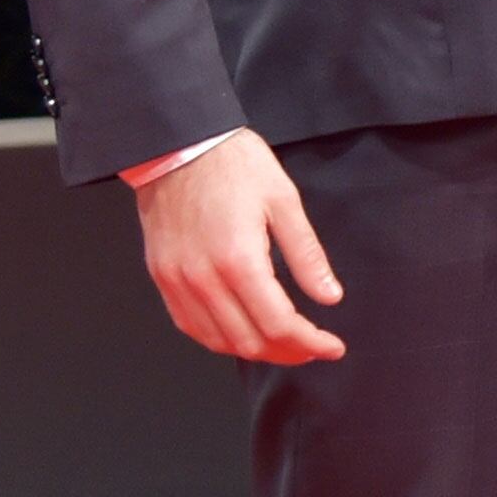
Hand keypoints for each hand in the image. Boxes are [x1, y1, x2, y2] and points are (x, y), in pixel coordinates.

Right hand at [132, 130, 347, 363]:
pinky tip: (243, 333)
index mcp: (239, 260)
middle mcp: (204, 279)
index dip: (311, 343)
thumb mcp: (283, 201)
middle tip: (313, 347)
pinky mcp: (163, 277)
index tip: (333, 347)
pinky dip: (220, 339)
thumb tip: (330, 297)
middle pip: (250, 341)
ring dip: (256, 351)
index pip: (279, 324)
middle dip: (289, 352)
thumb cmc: (233, 164)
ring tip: (284, 344)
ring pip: (219, 341)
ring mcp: (178, 281)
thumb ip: (306, 255)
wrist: (178, 143)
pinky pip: (190, 325)